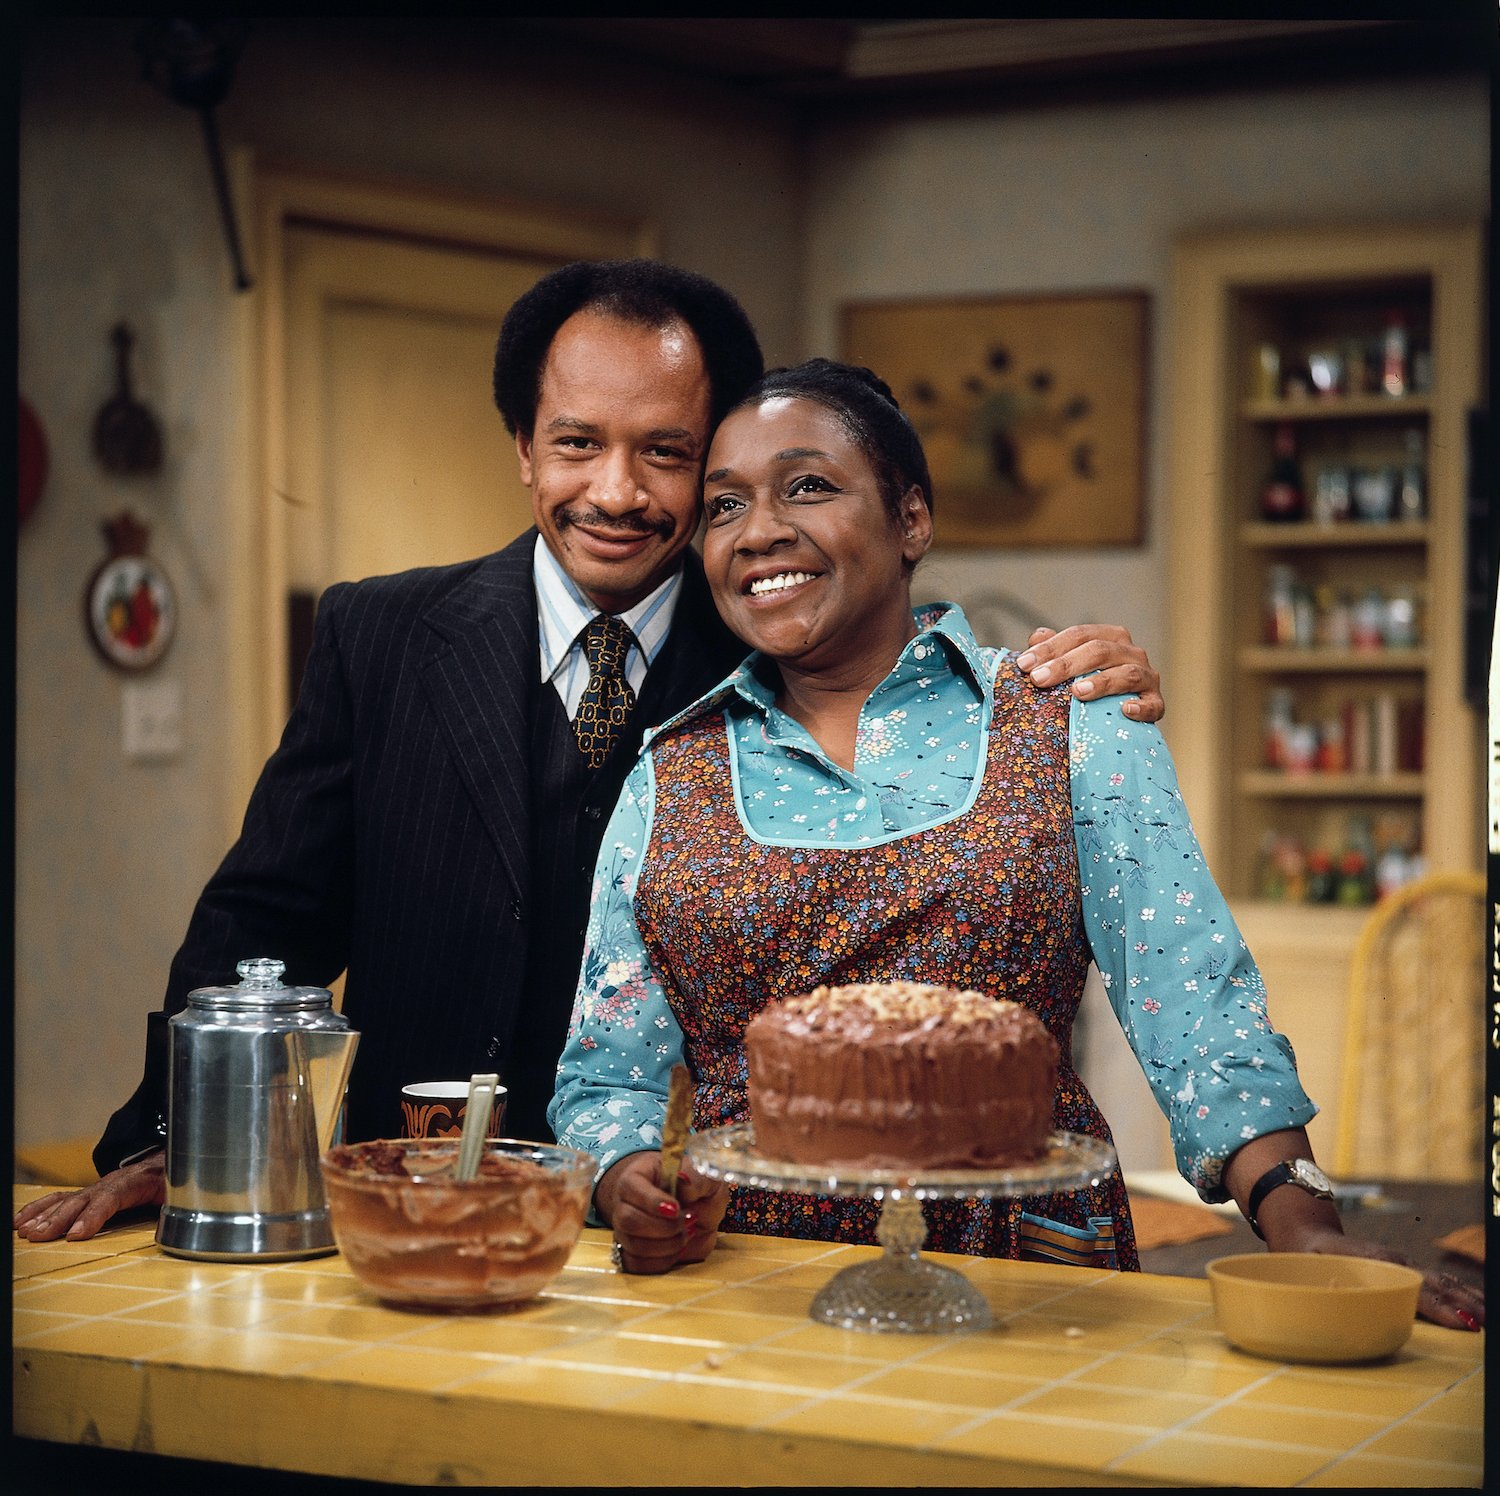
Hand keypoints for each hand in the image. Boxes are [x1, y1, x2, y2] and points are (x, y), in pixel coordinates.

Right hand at [13, 1151, 166, 1241]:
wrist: (170, 1162)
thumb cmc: (175, 1181)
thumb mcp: (181, 1193)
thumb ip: (176, 1210)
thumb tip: (169, 1230)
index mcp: (137, 1181)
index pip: (112, 1197)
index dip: (93, 1215)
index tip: (77, 1234)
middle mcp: (112, 1182)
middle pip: (83, 1199)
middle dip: (60, 1219)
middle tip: (40, 1237)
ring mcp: (98, 1187)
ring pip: (67, 1199)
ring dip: (46, 1215)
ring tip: (26, 1232)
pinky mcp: (89, 1194)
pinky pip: (61, 1198)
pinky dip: (40, 1208)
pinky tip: (22, 1221)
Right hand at [594, 1152, 729, 1273]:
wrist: (696, 1210)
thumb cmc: (695, 1188)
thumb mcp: (704, 1175)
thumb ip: (697, 1176)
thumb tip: (684, 1182)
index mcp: (638, 1175)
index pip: (630, 1187)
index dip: (651, 1201)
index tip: (676, 1209)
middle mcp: (624, 1203)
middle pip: (627, 1220)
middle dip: (663, 1227)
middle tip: (689, 1221)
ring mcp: (625, 1230)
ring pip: (633, 1246)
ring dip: (667, 1246)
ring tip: (688, 1233)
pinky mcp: (632, 1253)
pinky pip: (637, 1265)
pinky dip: (662, 1261)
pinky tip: (678, 1250)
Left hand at [1016, 625, 1162, 722]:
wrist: (1122, 715)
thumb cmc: (1090, 683)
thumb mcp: (1070, 665)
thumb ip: (1054, 650)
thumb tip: (1037, 636)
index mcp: (1109, 637)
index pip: (1078, 635)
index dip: (1049, 648)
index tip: (1023, 664)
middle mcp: (1130, 652)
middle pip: (1099, 651)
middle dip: (1066, 664)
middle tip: (1038, 679)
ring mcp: (1147, 677)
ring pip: (1127, 673)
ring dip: (1102, 682)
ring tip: (1077, 692)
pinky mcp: (1156, 703)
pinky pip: (1153, 704)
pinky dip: (1141, 707)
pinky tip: (1125, 711)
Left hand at [1266, 1219, 1483, 1331]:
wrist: (1305, 1232)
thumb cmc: (1304, 1256)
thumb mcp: (1306, 1270)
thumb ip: (1323, 1285)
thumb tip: (1340, 1296)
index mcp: (1373, 1264)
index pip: (1414, 1289)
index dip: (1438, 1308)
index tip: (1462, 1324)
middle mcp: (1392, 1262)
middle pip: (1435, 1284)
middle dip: (1463, 1304)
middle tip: (1485, 1325)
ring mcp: (1399, 1263)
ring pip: (1440, 1280)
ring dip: (1465, 1297)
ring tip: (1487, 1317)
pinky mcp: (1400, 1267)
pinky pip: (1436, 1280)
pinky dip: (1458, 1291)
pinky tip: (1473, 1303)